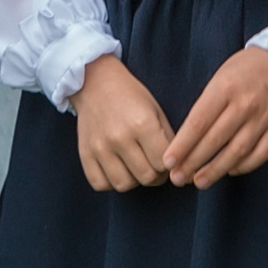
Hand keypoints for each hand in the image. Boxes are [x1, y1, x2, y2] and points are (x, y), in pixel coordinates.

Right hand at [68, 55, 174, 191]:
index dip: (170, 165)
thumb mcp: (156, 111)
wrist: (95, 83)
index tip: (168, 160)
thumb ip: (169, 140)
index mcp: (142, 124)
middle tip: (154, 165)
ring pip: (124, 185)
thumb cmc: (131, 96)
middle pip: (147, 177)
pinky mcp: (84, 154)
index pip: (164, 163)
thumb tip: (183, 169)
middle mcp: (120, 137)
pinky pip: (100, 184)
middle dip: (156, 175)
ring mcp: (100, 147)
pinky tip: (116, 168)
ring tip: (136, 166)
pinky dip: (110, 182)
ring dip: (134, 179)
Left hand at [165, 45, 267, 186]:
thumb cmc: (245, 69)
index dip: (182, 145)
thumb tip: (186, 138)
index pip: (198, 123)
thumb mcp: (220, 76)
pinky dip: (243, 166)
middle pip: (214, 141)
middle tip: (177, 178)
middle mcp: (245, 105)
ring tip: (199, 182)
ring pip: (236, 152)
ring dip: (215, 170)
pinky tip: (229, 170)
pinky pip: (260, 155)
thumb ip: (206, 105)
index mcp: (225, 88)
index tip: (168, 161)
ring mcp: (264, 119)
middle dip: (193, 163)